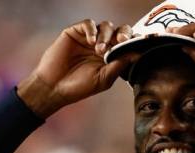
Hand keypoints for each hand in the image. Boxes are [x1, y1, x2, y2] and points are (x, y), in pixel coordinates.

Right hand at [18, 19, 138, 117]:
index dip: (133, 41)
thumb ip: (119, 65)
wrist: (54, 87)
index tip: (139, 43)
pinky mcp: (75, 32)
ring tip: (99, 50)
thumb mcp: (104, 78)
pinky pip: (88, 24)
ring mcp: (89, 38)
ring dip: (106, 36)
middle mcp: (102, 45)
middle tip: (122, 41)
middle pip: (120, 30)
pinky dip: (92, 30)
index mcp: (112, 57)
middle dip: (123, 33)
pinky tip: (91, 42)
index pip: (127, 44)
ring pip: (106, 26)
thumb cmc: (79, 87)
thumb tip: (138, 54)